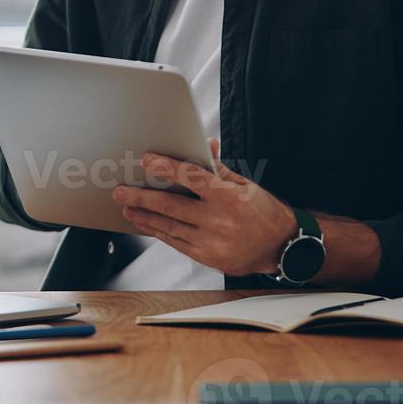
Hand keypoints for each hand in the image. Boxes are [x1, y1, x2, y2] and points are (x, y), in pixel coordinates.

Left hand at [112, 139, 297, 276]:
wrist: (282, 246)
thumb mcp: (245, 185)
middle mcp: (218, 220)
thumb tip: (204, 145)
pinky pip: (177, 243)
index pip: (191, 177)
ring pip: (169, 227)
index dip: (166, 168)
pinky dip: (160, 232)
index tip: (147, 160)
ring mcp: (211, 242)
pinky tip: (148, 225)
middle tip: (121, 192)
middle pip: (171, 206)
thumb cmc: (262, 211)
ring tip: (128, 208)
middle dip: (141, 198)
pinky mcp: (208, 258)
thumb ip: (218, 169)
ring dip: (145, 217)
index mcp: (228, 197)